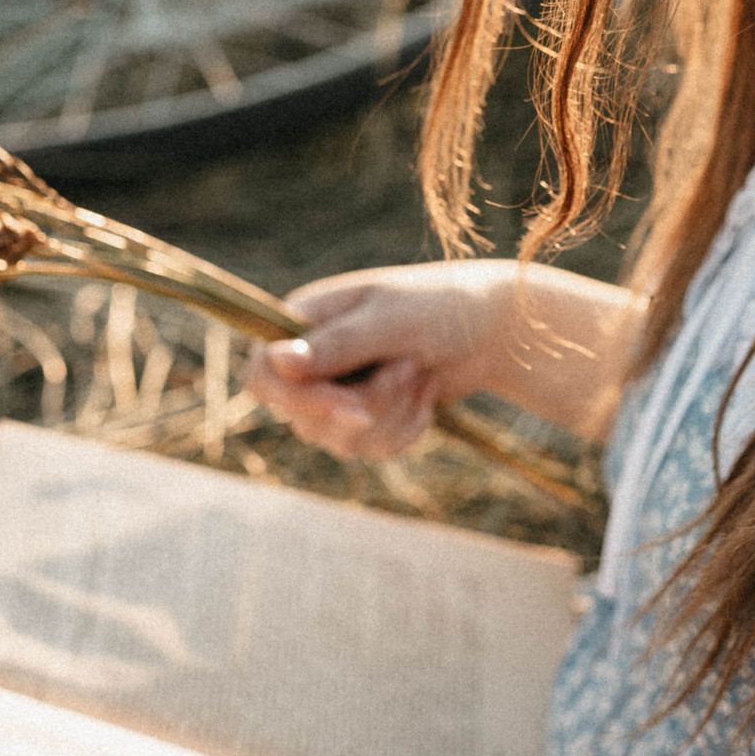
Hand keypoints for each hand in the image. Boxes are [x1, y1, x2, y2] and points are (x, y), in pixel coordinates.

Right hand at [244, 261, 520, 457]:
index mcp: (304, 321)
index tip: (354, 409)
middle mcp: (311, 360)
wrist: (490, 327)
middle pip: (306, 418)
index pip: (263, 375)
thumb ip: (337, 344)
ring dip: (393, 415)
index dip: (299, 401)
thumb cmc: (440, 306)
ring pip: (340, 440)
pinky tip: (428, 394)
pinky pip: (372, 449)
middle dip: (369, 405)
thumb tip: (276, 361)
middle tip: (410, 367)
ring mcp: (337, 392)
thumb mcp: (391, 321)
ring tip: (421, 373)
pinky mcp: (366, 418)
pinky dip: (407, 428)